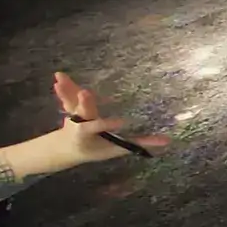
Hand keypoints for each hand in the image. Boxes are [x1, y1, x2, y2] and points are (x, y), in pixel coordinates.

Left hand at [2, 73, 167, 179]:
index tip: (120, 123)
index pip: (102, 130)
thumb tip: (168, 141)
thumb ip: (139, 144)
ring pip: (71, 103)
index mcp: (92, 135)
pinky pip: (68, 95)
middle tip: (84, 94)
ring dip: (68, 91)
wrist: (66, 148)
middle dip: (84, 104)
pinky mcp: (70, 106)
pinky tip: (59, 76)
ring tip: (60, 81)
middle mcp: (80, 124)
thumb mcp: (116, 150)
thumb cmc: (95, 149)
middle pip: (83, 114)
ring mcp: (73, 114)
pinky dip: (66, 86)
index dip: (107, 125)